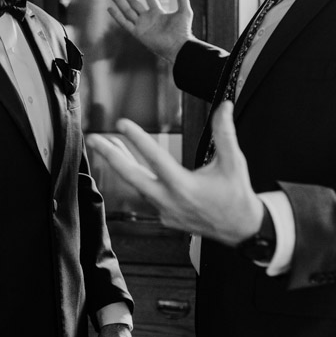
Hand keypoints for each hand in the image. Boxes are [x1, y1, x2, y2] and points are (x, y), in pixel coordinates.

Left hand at [88, 102, 263, 244]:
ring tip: (109, 145)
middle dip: (110, 157)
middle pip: (132, 177)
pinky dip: (136, 179)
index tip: (122, 124)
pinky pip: (145, 196)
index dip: (138, 139)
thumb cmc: (237, 196)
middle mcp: (170, 201)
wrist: (241, 229)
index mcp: (184, 187)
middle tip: (94, 140)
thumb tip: (224, 107)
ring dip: (122, 165)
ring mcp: (165, 211)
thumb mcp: (234, 163)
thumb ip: (225, 133)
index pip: (155, 158)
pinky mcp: (165, 217)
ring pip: (136, 186)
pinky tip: (130, 165)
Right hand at [108, 0, 193, 64]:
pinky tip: (110, 8)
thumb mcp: (184, 10)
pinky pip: (125, 23)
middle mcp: (148, 18)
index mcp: (158, 13)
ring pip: (127, 11)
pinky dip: (117, 16)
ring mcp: (142, 26)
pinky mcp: (138, 33)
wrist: (178, 46)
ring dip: (119, 1)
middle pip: (134, 2)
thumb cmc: (183, 31)